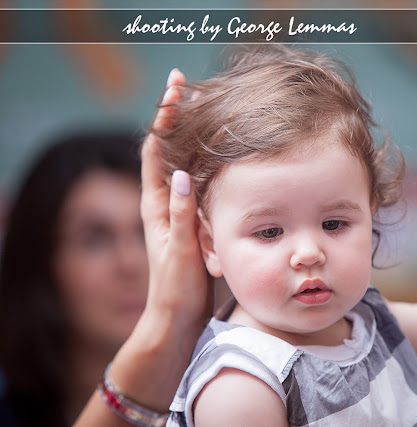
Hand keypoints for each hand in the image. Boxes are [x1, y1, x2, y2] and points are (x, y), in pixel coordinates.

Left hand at [139, 68, 211, 341]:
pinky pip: (199, 180)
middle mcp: (165, 201)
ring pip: (184, 161)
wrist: (178, 317)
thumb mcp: (180, 251)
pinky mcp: (194, 218)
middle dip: (176, 115)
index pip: (155, 148)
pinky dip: (208, 160)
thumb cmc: (177, 288)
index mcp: (156, 205)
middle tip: (188, 86)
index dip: (163, 117)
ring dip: (192, 133)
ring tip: (207, 108)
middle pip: (168, 147)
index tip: (175, 89)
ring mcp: (179, 208)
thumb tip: (182, 173)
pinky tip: (225, 153)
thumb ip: (181, 215)